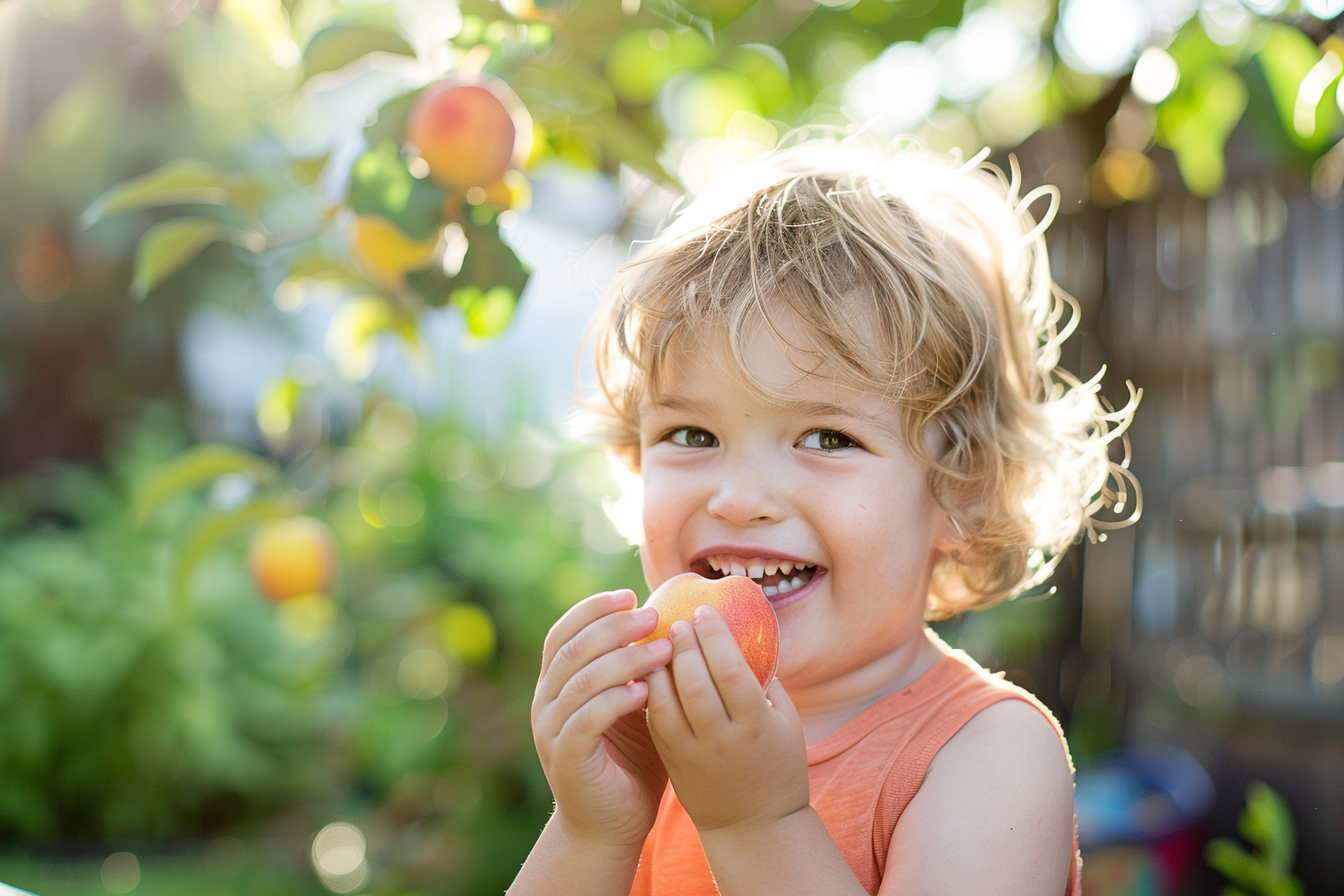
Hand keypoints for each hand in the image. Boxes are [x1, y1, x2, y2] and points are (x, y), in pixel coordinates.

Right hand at [531, 590, 674, 848]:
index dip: (593, 609)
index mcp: (557, 685)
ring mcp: (552, 731)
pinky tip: (645, 691)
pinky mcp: (567, 758)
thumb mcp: (636, 707)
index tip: (630, 594)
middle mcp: (547, 703)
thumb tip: (672, 623)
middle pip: (573, 649)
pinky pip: (587, 719)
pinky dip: (615, 700)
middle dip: (613, 627)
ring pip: (581, 680)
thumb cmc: (630, 762)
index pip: (564, 632)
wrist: (609, 827)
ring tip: (662, 650)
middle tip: (652, 616)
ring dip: (624, 660)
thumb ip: (640, 671)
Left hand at [645, 606, 809, 833]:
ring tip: (659, 641)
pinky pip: (653, 719)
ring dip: (658, 666)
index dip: (714, 636)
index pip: (730, 671)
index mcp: (755, 727)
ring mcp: (691, 754)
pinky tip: (650, 669)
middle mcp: (721, 741)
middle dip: (682, 645)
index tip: (704, 612)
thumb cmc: (778, 766)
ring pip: (664, 702)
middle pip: (693, 682)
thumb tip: (747, 631)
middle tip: (677, 621)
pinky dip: (648, 690)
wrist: (754, 828)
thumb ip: (767, 680)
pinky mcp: (670, 762)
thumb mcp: (787, 723)